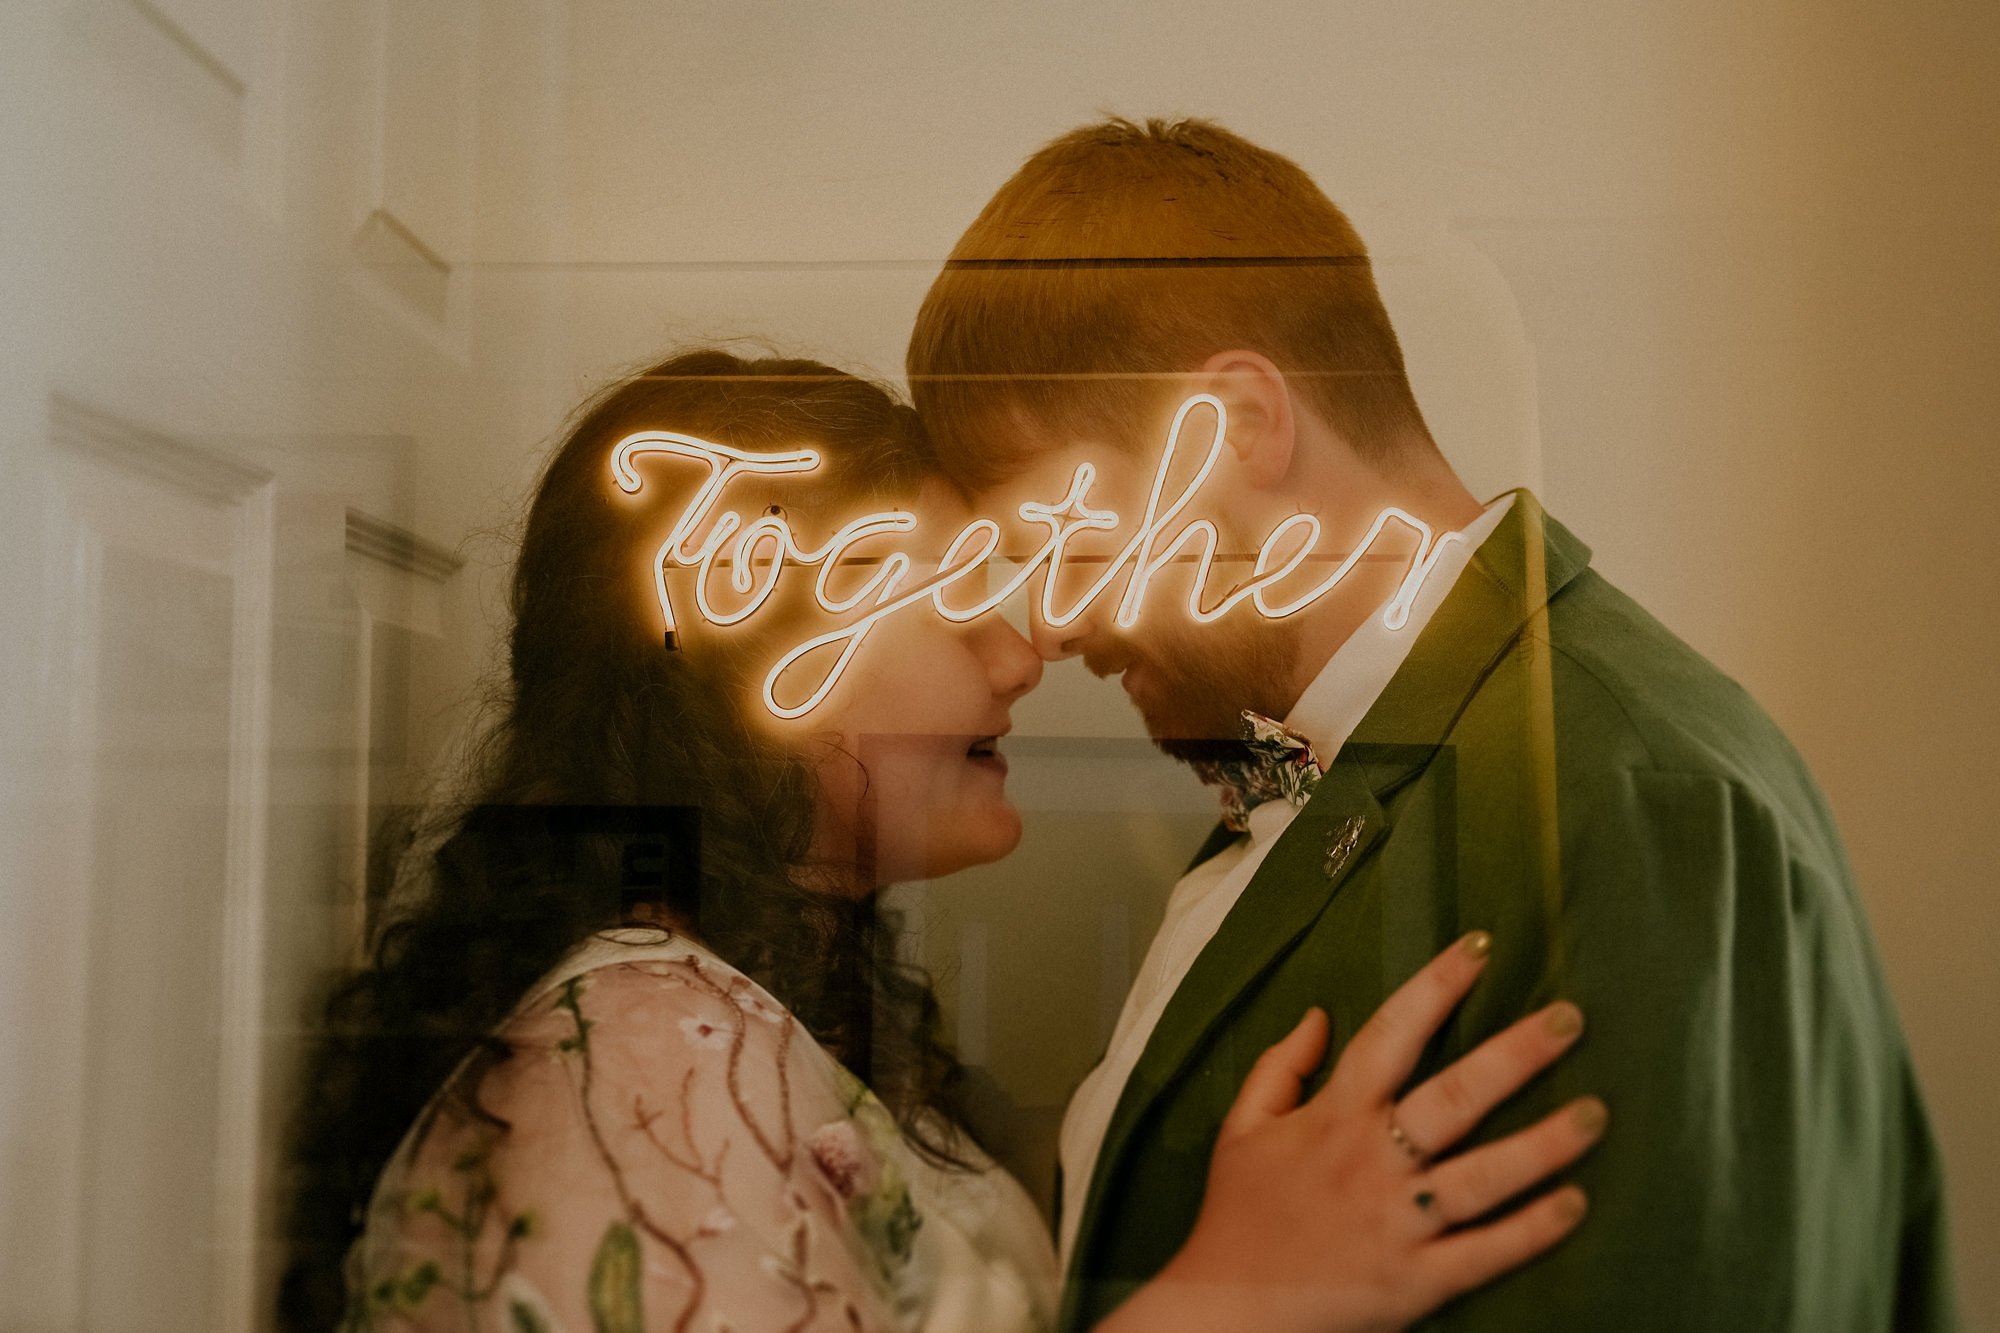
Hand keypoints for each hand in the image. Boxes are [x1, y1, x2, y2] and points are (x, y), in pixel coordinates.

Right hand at [1099, 932, 1602, 1332]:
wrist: (1227, 1310)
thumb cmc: (1237, 1214)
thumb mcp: (1243, 1129)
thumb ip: (1281, 1067)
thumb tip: (1320, 1013)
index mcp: (1334, 1116)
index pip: (1391, 1034)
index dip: (1436, 986)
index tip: (1481, 946)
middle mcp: (1373, 1161)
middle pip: (1455, 1096)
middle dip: (1516, 1054)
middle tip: (1572, 1018)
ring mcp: (1400, 1222)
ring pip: (1485, 1175)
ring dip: (1545, 1143)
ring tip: (1596, 1112)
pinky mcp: (1418, 1282)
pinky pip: (1486, 1253)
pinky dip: (1532, 1231)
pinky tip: (1576, 1204)